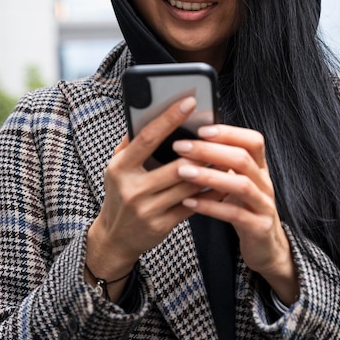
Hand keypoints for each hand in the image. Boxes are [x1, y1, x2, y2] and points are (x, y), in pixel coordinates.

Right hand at [86, 96, 223, 299]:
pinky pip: (193, 205)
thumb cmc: (120, 193)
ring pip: (188, 185)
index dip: (169, 118)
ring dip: (210, 170)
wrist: (114, 238)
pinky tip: (221, 181)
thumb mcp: (117, 167)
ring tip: (225, 155)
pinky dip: (209, 192)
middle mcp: (132, 189)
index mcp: (120, 167)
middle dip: (200, 151)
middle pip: (176, 165)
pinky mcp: (162, 225)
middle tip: (219, 133)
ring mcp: (147, 209)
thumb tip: (147, 112)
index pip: (147, 137)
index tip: (189, 101)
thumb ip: (131, 142)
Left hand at [172, 125, 298, 305]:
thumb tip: (195, 139)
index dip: (229, 132)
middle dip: (210, 150)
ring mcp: (264, 205)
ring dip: (209, 176)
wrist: (267, 246)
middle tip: (181, 147)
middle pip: (242, 158)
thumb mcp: (239, 181)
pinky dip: (211, 206)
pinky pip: (234, 214)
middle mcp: (264, 183)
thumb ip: (224, 163)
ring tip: (182, 172)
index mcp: (260, 168)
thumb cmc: (246, 208)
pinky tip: (189, 202)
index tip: (201, 129)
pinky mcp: (258, 228)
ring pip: (240, 184)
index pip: (253, 141)